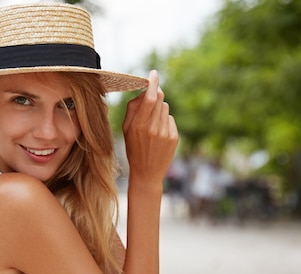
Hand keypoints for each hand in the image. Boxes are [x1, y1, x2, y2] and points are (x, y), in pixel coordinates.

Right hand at [122, 70, 177, 187]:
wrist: (147, 173)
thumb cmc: (134, 149)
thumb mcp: (126, 130)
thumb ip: (133, 109)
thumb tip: (143, 93)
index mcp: (139, 125)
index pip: (149, 97)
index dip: (152, 83)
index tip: (153, 73)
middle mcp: (153, 128)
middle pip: (159, 98)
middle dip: (154, 94)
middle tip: (149, 99)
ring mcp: (165, 133)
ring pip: (165, 108)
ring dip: (159, 110)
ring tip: (152, 125)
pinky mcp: (174, 137)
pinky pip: (170, 119)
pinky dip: (164, 121)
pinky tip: (159, 134)